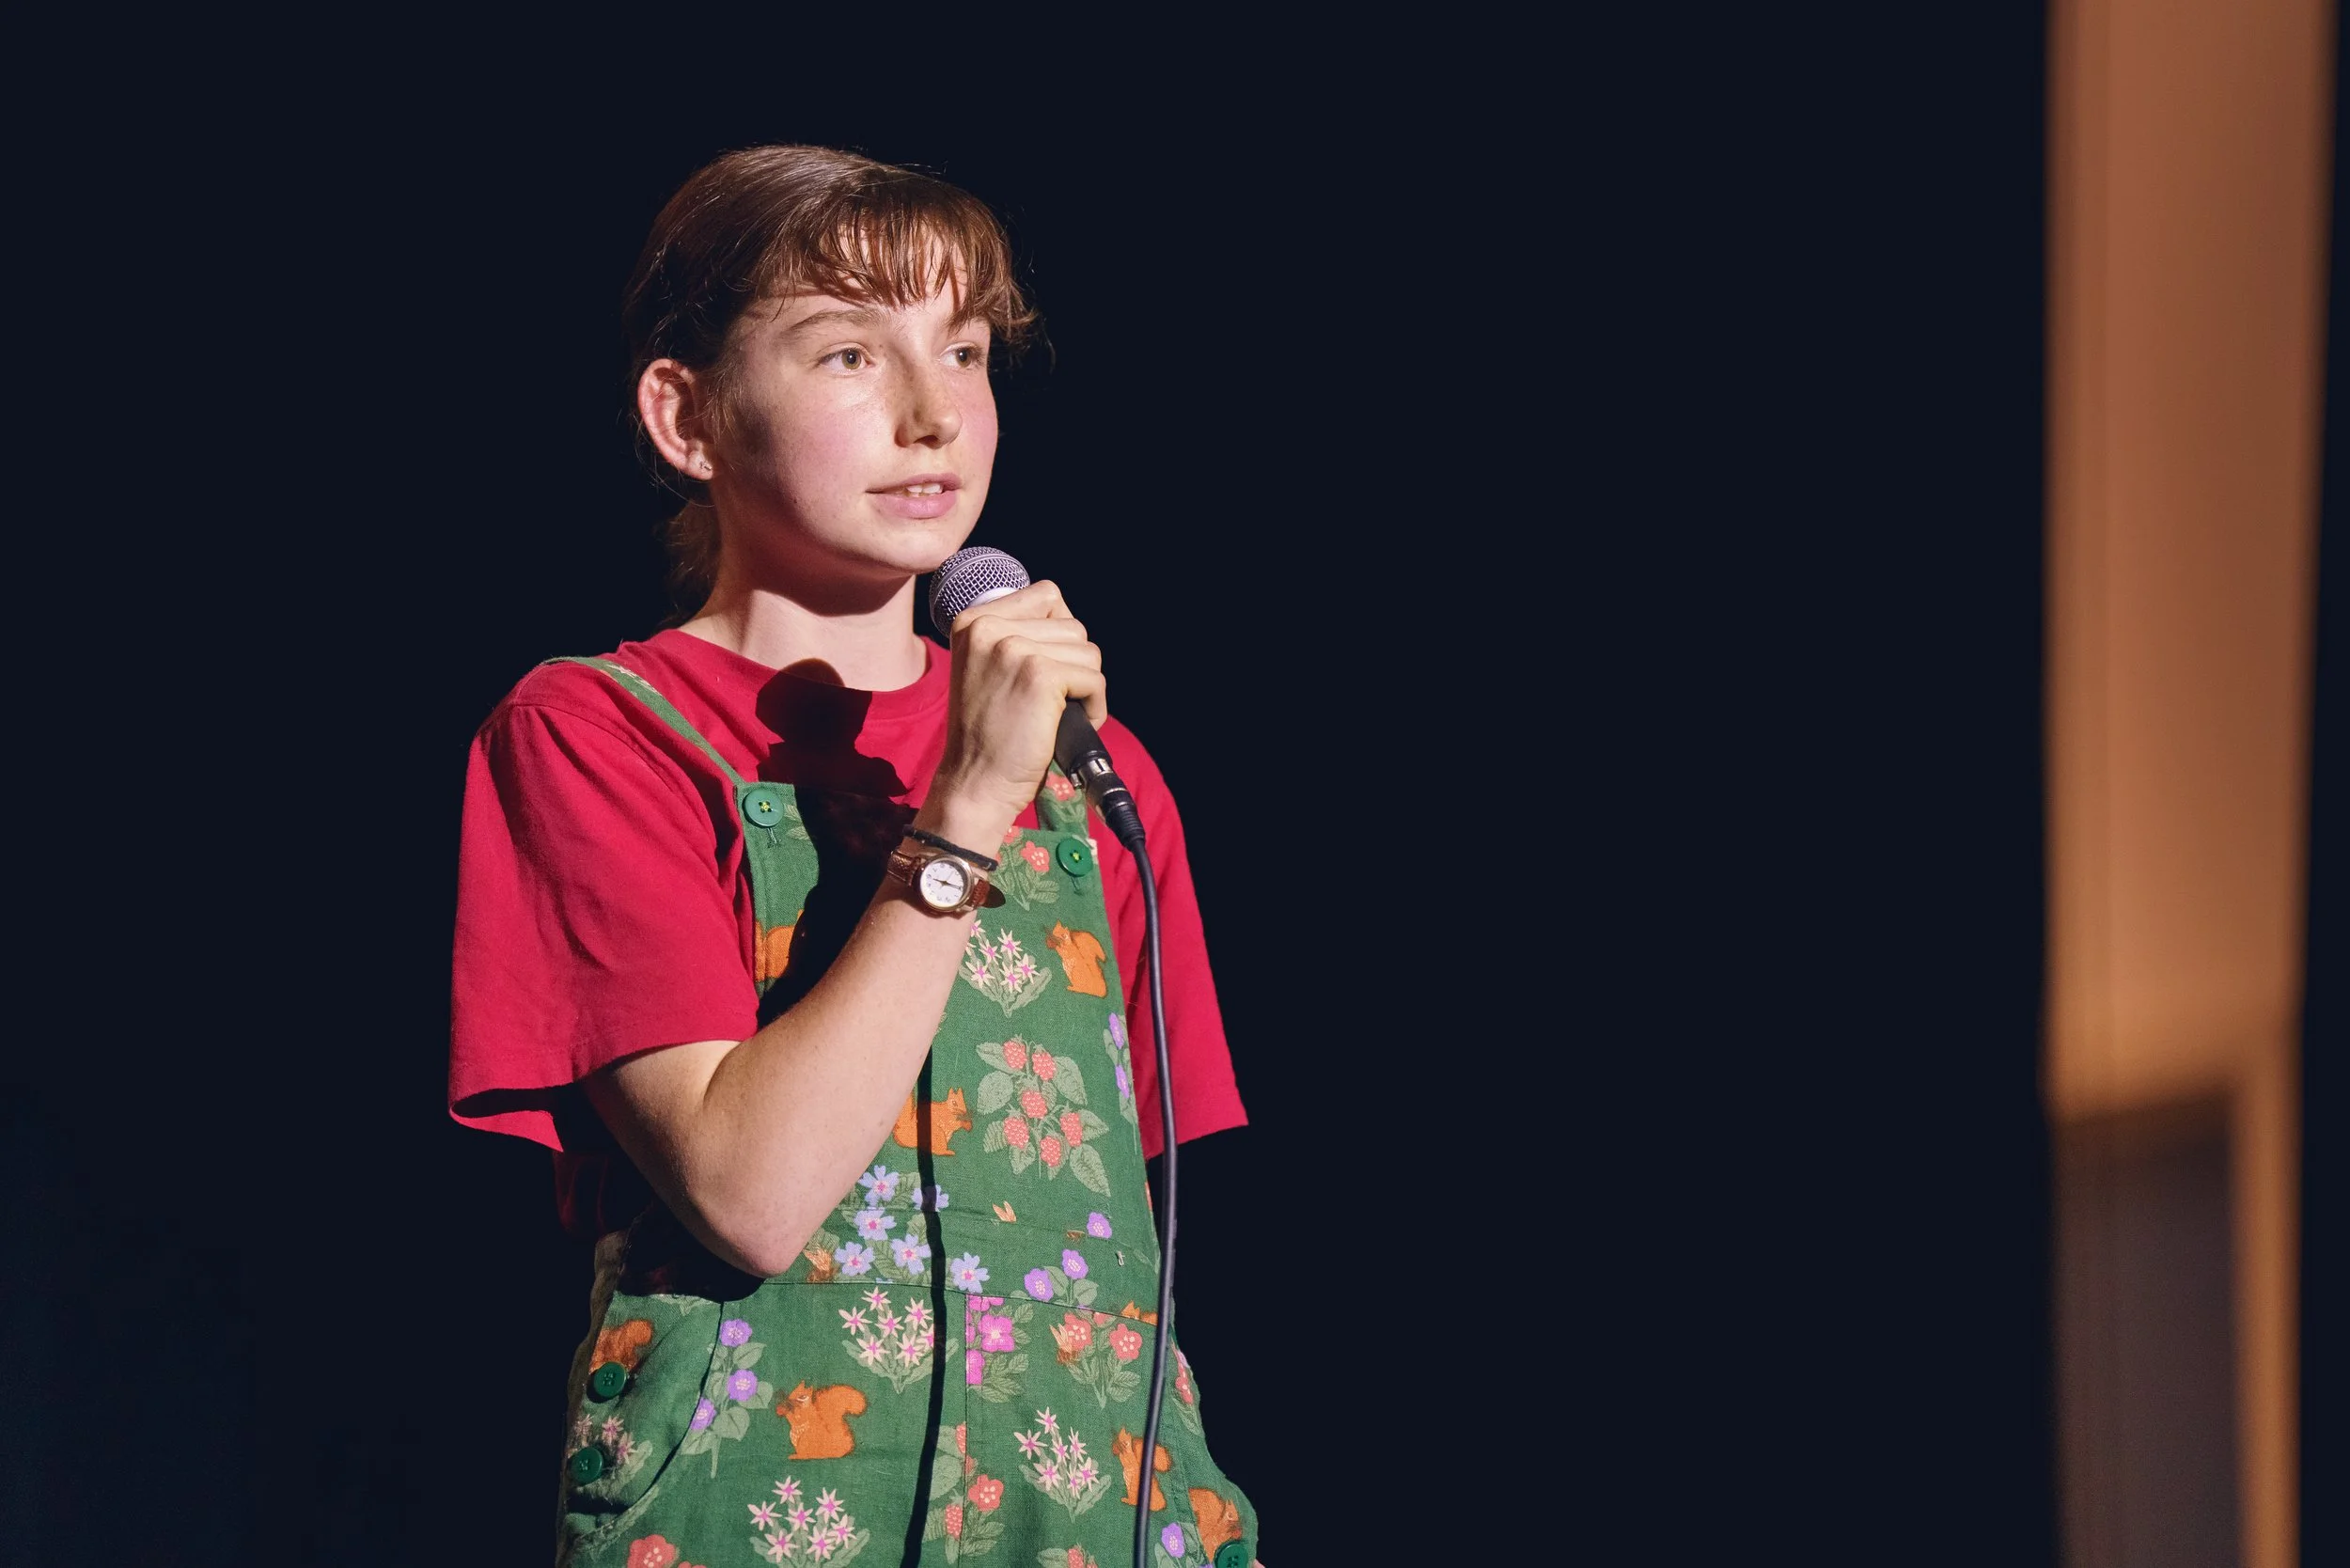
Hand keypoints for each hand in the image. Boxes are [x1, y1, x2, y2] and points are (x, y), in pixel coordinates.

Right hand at [926, 579, 1105, 834]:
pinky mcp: (1040, 675)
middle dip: (1075, 666)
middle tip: (1052, 702)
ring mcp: (1014, 648)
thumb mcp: (986, 668)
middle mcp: (988, 627)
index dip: (1059, 635)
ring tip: (1058, 714)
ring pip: (1088, 651)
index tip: (1044, 671)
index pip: (1047, 595)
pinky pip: (1095, 679)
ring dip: (1085, 686)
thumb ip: (1015, 636)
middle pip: (1073, 625)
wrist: (974, 783)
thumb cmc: (989, 734)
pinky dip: (1095, 707)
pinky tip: (1068, 725)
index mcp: (973, 620)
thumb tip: (1068, 621)